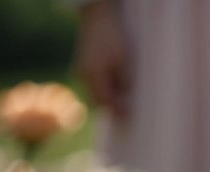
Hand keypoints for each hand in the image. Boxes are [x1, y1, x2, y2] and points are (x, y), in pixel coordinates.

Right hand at [74, 1, 131, 120]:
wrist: (99, 18)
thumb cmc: (114, 38)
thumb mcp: (124, 62)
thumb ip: (124, 84)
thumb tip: (125, 103)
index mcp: (92, 74)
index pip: (105, 102)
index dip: (118, 111)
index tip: (130, 116)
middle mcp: (82, 75)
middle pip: (98, 101)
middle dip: (112, 106)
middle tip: (129, 106)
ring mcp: (80, 71)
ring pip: (95, 94)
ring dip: (108, 97)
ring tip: (124, 91)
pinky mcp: (82, 68)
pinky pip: (94, 85)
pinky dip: (104, 88)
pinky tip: (116, 82)